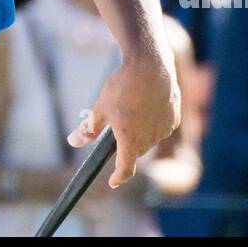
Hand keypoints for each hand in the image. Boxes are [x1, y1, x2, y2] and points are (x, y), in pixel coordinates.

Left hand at [70, 50, 179, 188]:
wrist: (150, 65)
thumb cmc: (123, 86)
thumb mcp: (100, 107)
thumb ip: (88, 128)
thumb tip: (73, 142)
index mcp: (130, 141)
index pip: (125, 170)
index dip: (118, 177)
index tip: (113, 181)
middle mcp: (150, 140)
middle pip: (136, 150)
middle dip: (126, 143)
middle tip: (118, 123)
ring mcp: (164, 129)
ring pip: (150, 137)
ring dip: (141, 131)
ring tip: (133, 109)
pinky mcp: (174, 117)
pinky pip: (161, 125)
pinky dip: (154, 120)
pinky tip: (147, 104)